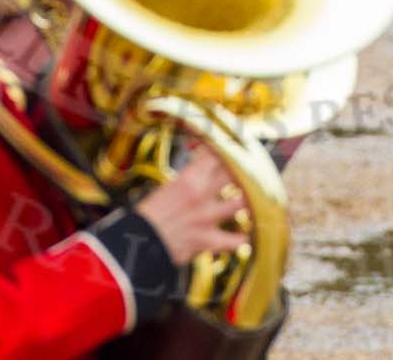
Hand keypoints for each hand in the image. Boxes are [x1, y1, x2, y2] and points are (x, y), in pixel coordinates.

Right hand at [137, 148, 249, 265]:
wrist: (136, 242)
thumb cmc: (149, 215)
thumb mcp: (168, 189)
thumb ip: (190, 180)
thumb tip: (204, 171)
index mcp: (189, 177)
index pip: (218, 154)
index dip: (231, 150)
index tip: (238, 150)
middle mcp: (201, 193)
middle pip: (235, 174)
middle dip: (247, 173)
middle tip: (255, 174)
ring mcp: (206, 216)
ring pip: (240, 203)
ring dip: (249, 203)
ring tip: (257, 202)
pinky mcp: (206, 239)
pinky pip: (233, 241)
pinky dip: (241, 240)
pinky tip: (247, 238)